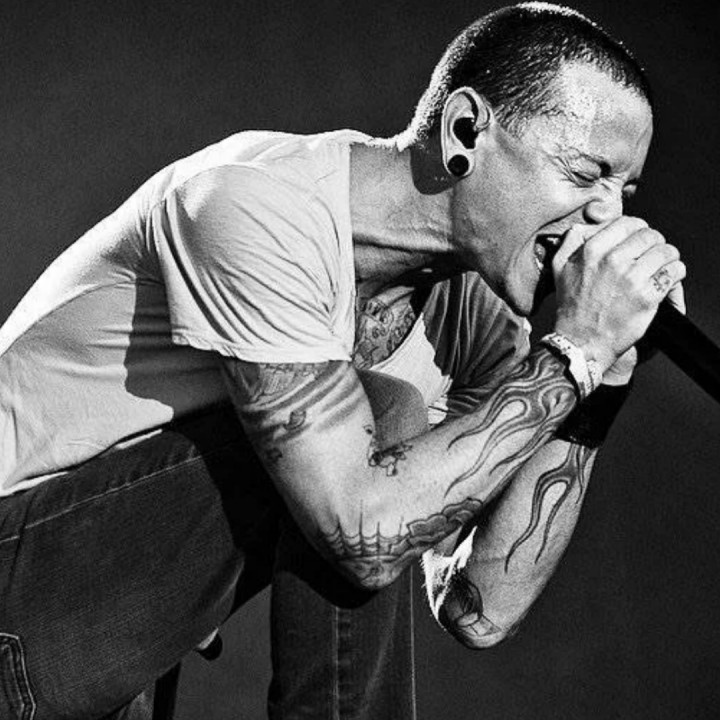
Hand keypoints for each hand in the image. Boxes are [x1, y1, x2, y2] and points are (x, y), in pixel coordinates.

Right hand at [551, 217, 685, 374]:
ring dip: (667, 258)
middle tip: (651, 255)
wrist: (580, 341)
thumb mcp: (559, 267)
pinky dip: (675, 274)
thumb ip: (571, 240)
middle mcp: (612, 260)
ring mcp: (631, 278)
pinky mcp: (647, 296)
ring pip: (666, 252)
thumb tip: (588, 224)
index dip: (637, 229)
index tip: (638, 239)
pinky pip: (673, 272)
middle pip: (650, 235)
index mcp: (592, 250)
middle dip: (654, 243)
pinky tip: (667, 279)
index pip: (629, 223)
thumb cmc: (572, 306)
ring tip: (661, 266)